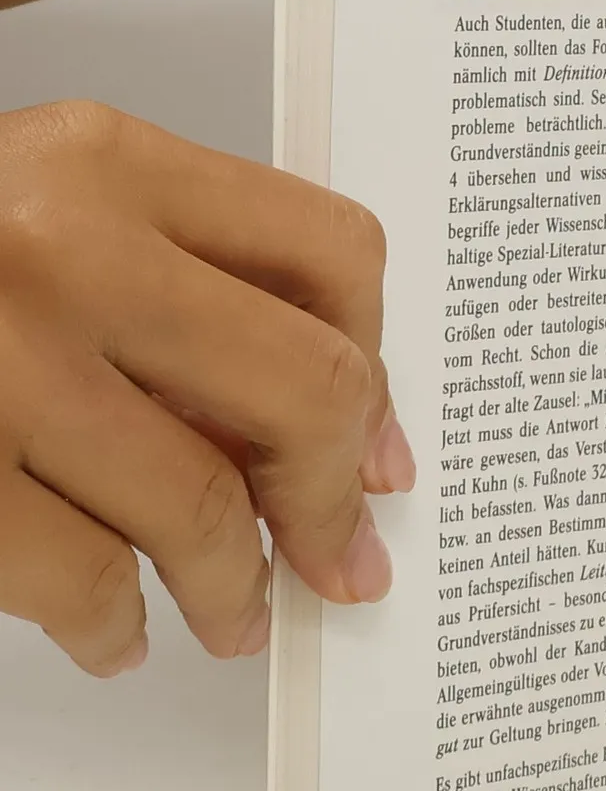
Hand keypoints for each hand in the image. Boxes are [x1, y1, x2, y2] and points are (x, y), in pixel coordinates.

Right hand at [0, 102, 411, 675]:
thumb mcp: (40, 214)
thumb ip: (175, 286)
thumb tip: (329, 437)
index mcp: (101, 159)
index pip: (331, 254)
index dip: (379, 367)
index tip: (381, 449)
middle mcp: (53, 242)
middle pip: (302, 384)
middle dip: (333, 498)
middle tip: (338, 559)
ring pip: (194, 500)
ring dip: (232, 585)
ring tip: (232, 613)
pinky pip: (75, 573)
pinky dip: (111, 623)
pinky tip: (115, 631)